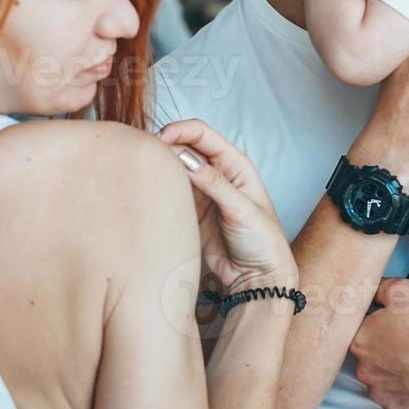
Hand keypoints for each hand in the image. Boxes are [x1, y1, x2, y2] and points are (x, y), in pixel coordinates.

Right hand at [156, 119, 295, 292]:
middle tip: (148, 157)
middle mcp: (217, 172)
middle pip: (184, 147)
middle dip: (165, 146)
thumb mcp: (242, 209)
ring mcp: (202, 192)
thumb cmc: (263, 240)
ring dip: (161, 167)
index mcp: (235, 164)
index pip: (202, 134)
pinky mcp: (190, 211)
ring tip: (146, 172)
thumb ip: (214, 183)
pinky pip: (171, 193)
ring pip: (175, 169)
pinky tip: (150, 190)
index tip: (160, 139)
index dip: (180, 131)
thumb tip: (185, 160)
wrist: (258, 276)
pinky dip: (160, 188)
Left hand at [350, 278, 408, 408]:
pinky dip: (408, 394)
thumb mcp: (403, 289)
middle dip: (385, 349)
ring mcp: (380, 395)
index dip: (379, 324)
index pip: (359, 330)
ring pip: (381, 381)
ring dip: (394, 373)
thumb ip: (377, 288)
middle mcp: (364, 370)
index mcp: (359, 340)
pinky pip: (396, 402)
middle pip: (369, 357)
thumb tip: (368, 291)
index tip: (396, 324)